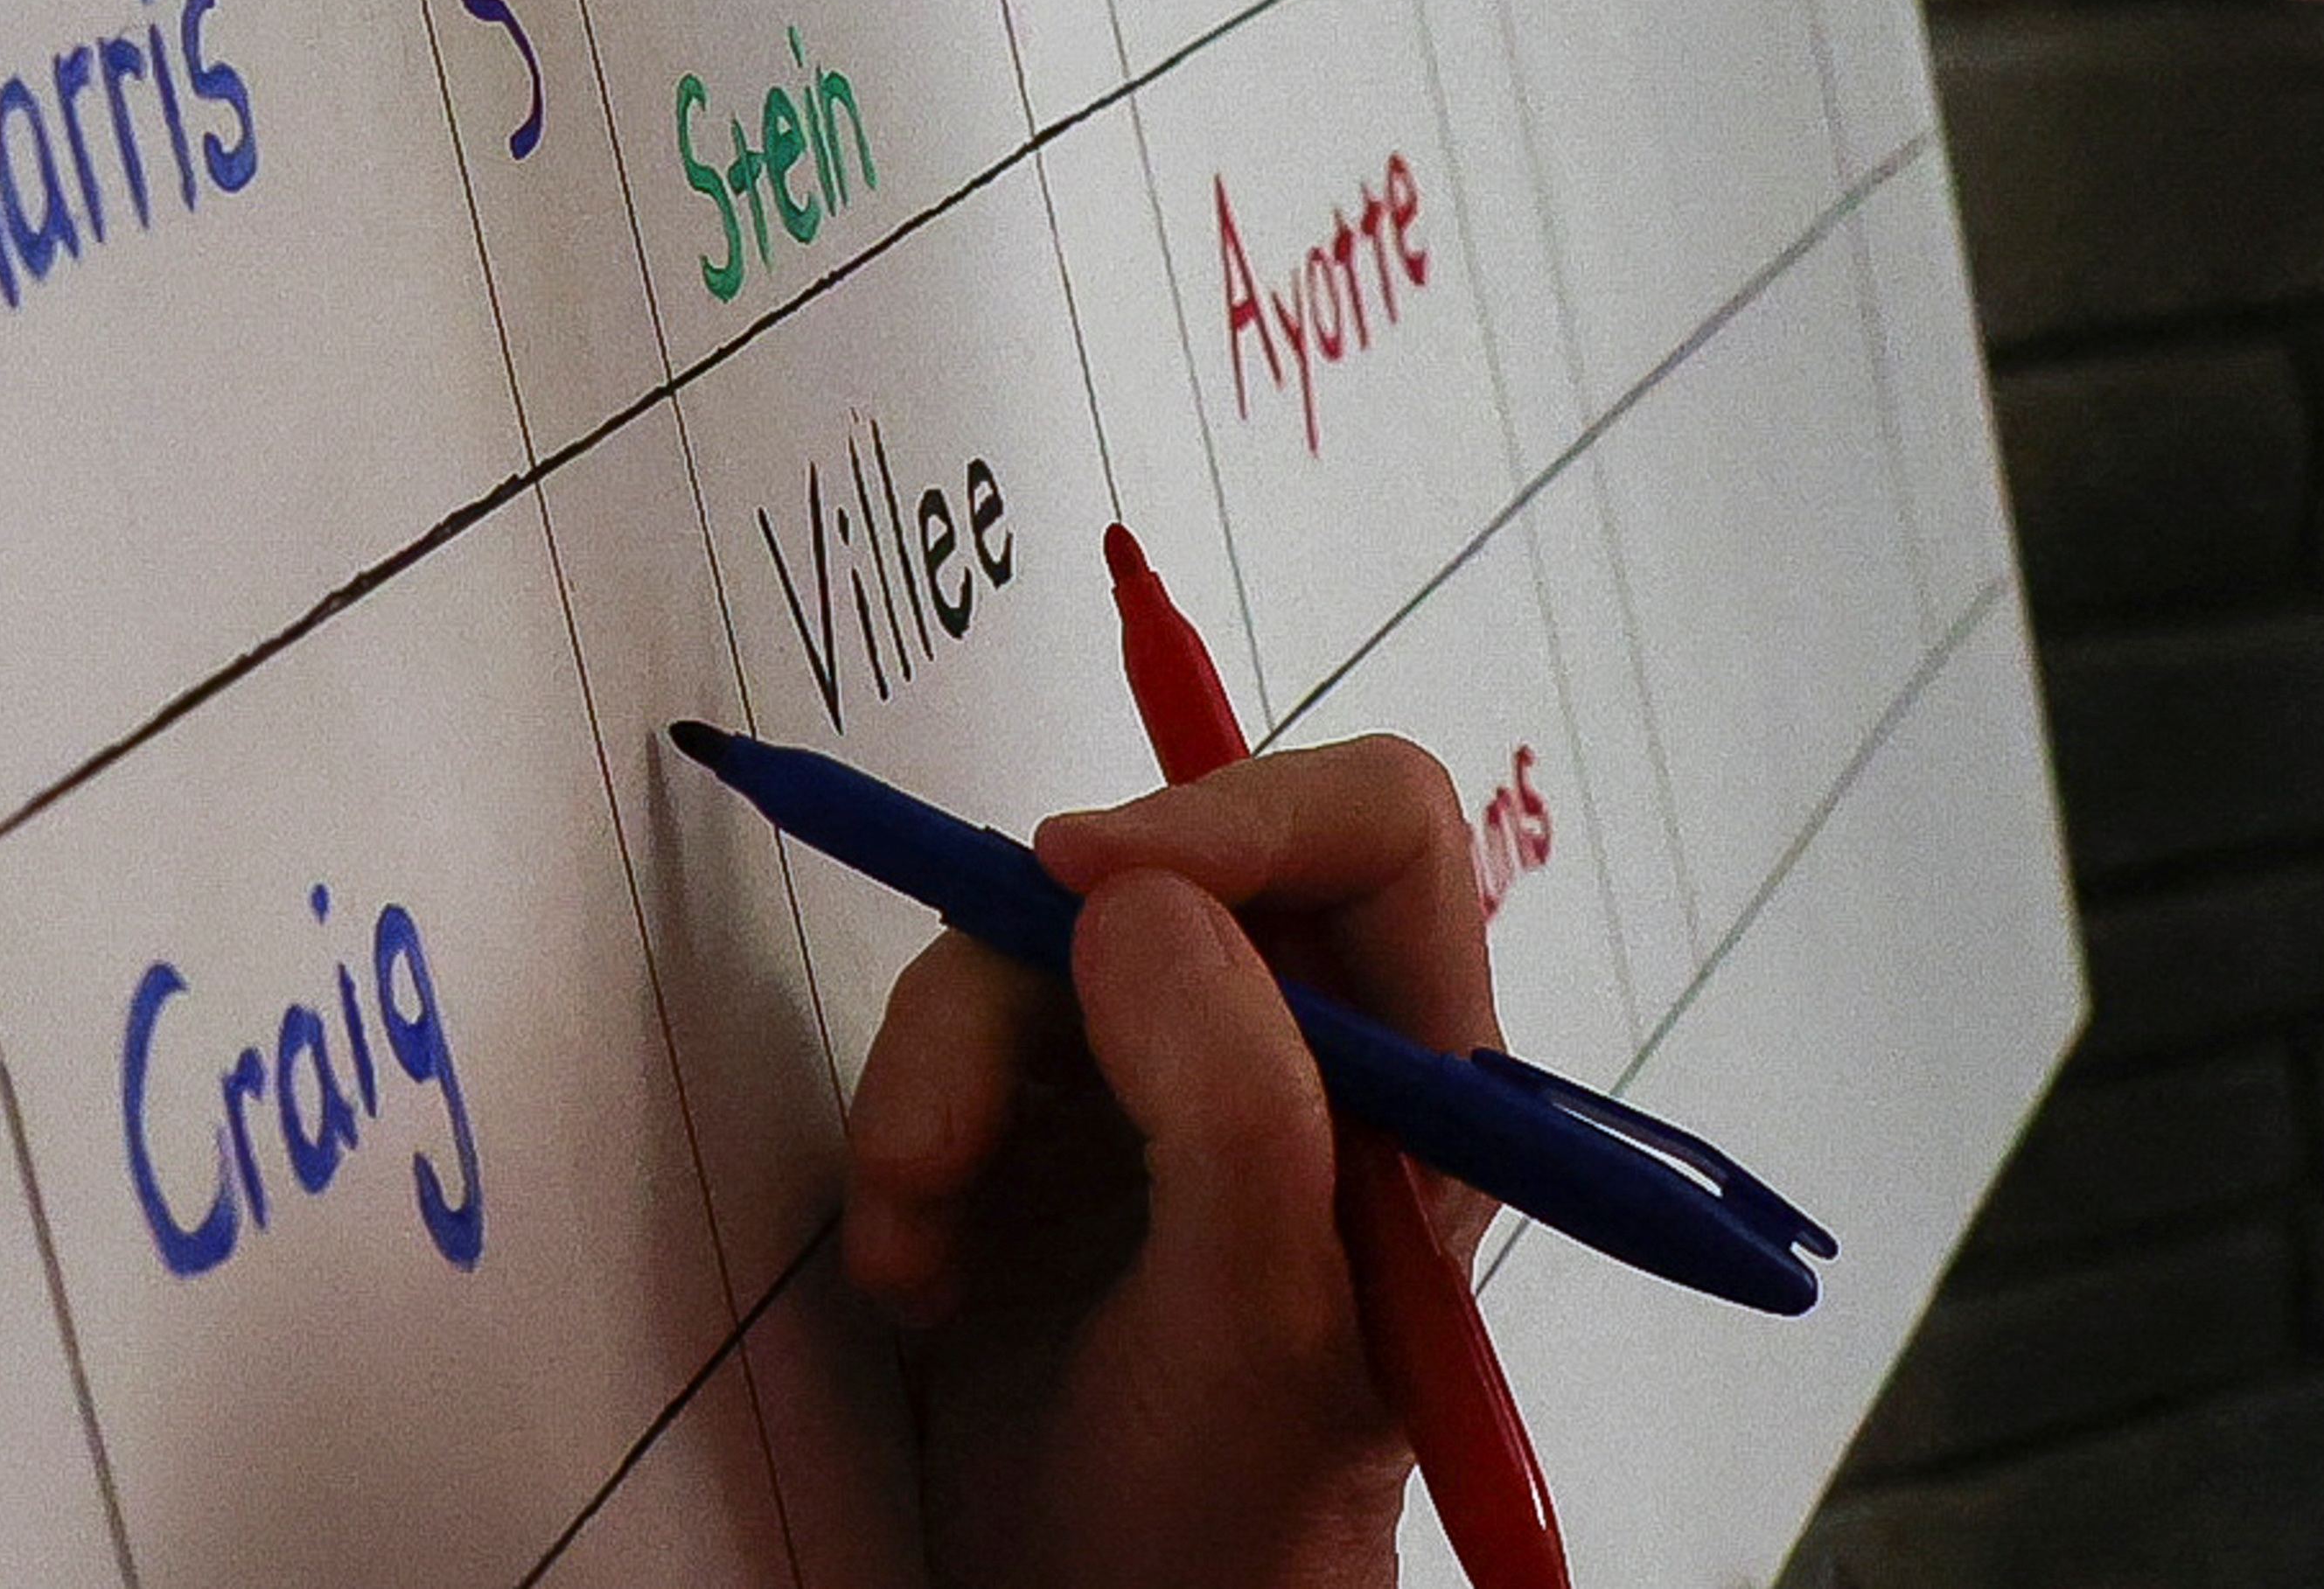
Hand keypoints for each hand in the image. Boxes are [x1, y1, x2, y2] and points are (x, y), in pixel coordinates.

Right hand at [840, 735, 1499, 1588]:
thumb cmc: (1226, 1510)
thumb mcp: (1256, 1319)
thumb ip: (1232, 1105)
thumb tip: (1137, 897)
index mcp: (1420, 1071)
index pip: (1377, 829)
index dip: (1242, 813)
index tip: (1086, 872)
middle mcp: (1297, 1044)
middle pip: (1151, 872)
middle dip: (1017, 987)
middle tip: (939, 1129)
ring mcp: (1160, 1074)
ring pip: (1017, 947)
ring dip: (932, 1091)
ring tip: (916, 1248)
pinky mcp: (1040, 1119)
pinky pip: (942, 1038)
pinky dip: (903, 1148)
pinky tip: (920, 1277)